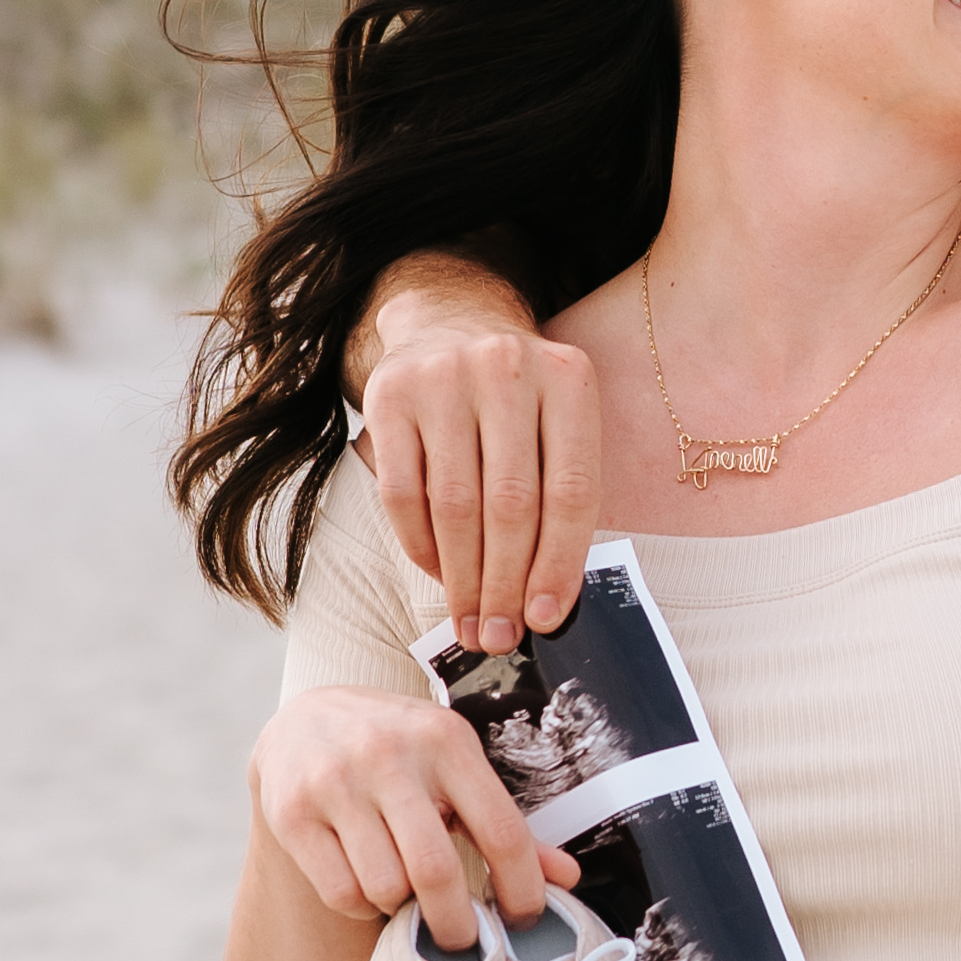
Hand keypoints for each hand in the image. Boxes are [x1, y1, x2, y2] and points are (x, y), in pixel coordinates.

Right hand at [247, 688, 576, 940]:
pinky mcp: (291, 814)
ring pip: (385, 887)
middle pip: (435, 870)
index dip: (522, 888)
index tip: (524, 919)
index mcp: (445, 739)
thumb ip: (505, 822)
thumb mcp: (454, 767)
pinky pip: (342, 893)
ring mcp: (335, 783)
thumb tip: (567, 877)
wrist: (303, 720)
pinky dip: (362, 905)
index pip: (500, 829)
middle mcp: (389, 755)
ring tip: (402, 886)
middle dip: (456, 923)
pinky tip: (364, 879)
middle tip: (462, 939)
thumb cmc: (398, 751)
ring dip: (400, 906)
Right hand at [360, 288, 607, 649]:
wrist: (448, 324)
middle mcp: (507, 369)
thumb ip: (560, 495)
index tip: (545, 620)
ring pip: (455, 505)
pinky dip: (421, 547)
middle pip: (512, 504)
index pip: (571, 491)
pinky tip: (439, 576)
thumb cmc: (517, 402)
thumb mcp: (557, 425)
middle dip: (505, 584)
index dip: (559, 564)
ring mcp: (443, 377)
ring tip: (470, 622)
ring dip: (463, 578)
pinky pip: (404, 494)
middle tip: (498, 636)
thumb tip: (546, 604)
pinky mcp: (389, 394)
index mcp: (568, 379)